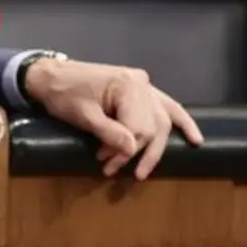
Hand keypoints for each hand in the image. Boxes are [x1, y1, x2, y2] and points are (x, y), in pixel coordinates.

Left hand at [23, 57, 204, 179]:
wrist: (51, 76)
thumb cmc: (63, 94)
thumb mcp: (83, 116)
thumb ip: (109, 133)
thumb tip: (131, 150)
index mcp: (128, 86)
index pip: (139, 126)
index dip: (124, 149)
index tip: (104, 162)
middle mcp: (142, 84)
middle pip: (152, 125)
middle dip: (135, 152)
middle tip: (114, 170)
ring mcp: (144, 85)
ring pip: (162, 119)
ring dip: (157, 146)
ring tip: (146, 170)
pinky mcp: (140, 89)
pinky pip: (166, 106)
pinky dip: (180, 122)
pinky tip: (195, 139)